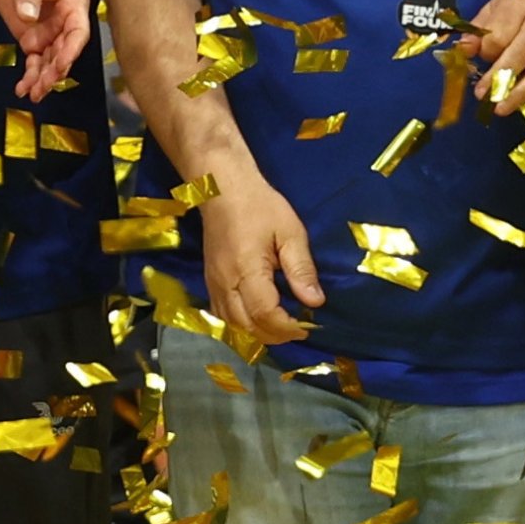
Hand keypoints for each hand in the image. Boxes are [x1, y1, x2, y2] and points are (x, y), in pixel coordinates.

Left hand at [0, 0, 93, 101]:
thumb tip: (28, 15)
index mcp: (74, 3)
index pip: (78, 31)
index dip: (71, 50)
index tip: (60, 64)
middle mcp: (65, 21)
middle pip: (65, 51)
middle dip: (55, 71)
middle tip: (42, 87)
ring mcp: (49, 31)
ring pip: (50, 61)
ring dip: (42, 79)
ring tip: (32, 94)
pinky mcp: (32, 36)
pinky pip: (34, 60)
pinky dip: (29, 75)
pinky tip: (23, 88)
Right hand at [198, 172, 320, 345]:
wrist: (220, 188)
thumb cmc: (259, 206)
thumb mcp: (290, 232)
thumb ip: (301, 269)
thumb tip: (315, 302)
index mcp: (246, 268)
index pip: (264, 313)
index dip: (287, 327)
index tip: (307, 326)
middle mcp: (224, 281)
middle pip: (245, 326)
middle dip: (274, 335)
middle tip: (298, 329)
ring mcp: (212, 283)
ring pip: (231, 325)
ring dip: (256, 334)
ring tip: (280, 327)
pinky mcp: (209, 281)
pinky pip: (221, 315)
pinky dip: (240, 325)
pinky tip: (257, 320)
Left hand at [464, 0, 524, 116]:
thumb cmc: (520, 9)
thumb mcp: (494, 11)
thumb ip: (478, 31)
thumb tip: (464, 50)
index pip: (501, 36)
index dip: (486, 54)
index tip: (475, 64)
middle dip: (503, 81)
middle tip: (488, 99)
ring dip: (524, 94)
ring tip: (504, 107)